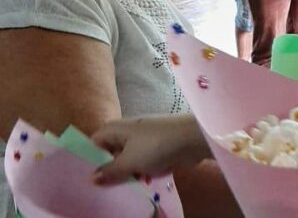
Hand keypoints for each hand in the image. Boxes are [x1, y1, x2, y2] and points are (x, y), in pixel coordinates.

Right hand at [91, 115, 208, 184]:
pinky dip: (143, 171)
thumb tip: (92, 178)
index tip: (85, 178)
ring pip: (129, 158)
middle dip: (109, 170)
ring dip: (128, 173)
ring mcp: (144, 139)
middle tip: (103, 190)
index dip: (89, 159)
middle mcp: (127, 131)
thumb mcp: (128, 161)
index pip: (94, 143)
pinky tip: (143, 183)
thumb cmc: (155, 146)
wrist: (192, 138)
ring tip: (124, 189)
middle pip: (111, 152)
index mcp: (115, 129)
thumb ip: (110, 171)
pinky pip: (145, 161)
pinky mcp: (159, 147)